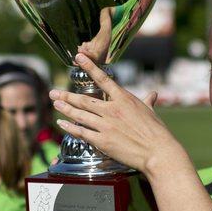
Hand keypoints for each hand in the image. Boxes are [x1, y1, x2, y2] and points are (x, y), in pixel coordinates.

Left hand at [50, 53, 178, 175]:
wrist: (158, 152)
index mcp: (124, 99)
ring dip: (66, 108)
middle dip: (66, 95)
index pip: (103, 79)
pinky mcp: (102, 141)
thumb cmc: (157, 133)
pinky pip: (82, 132)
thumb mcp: (151, 112)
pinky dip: (70, 127)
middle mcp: (112, 110)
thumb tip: (153, 94)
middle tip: (54, 92)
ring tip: (55, 103)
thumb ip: (147, 101)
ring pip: (80, 115)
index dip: (89, 67)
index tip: (78, 57)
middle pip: (84, 100)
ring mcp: (106, 125)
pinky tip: (62, 123)